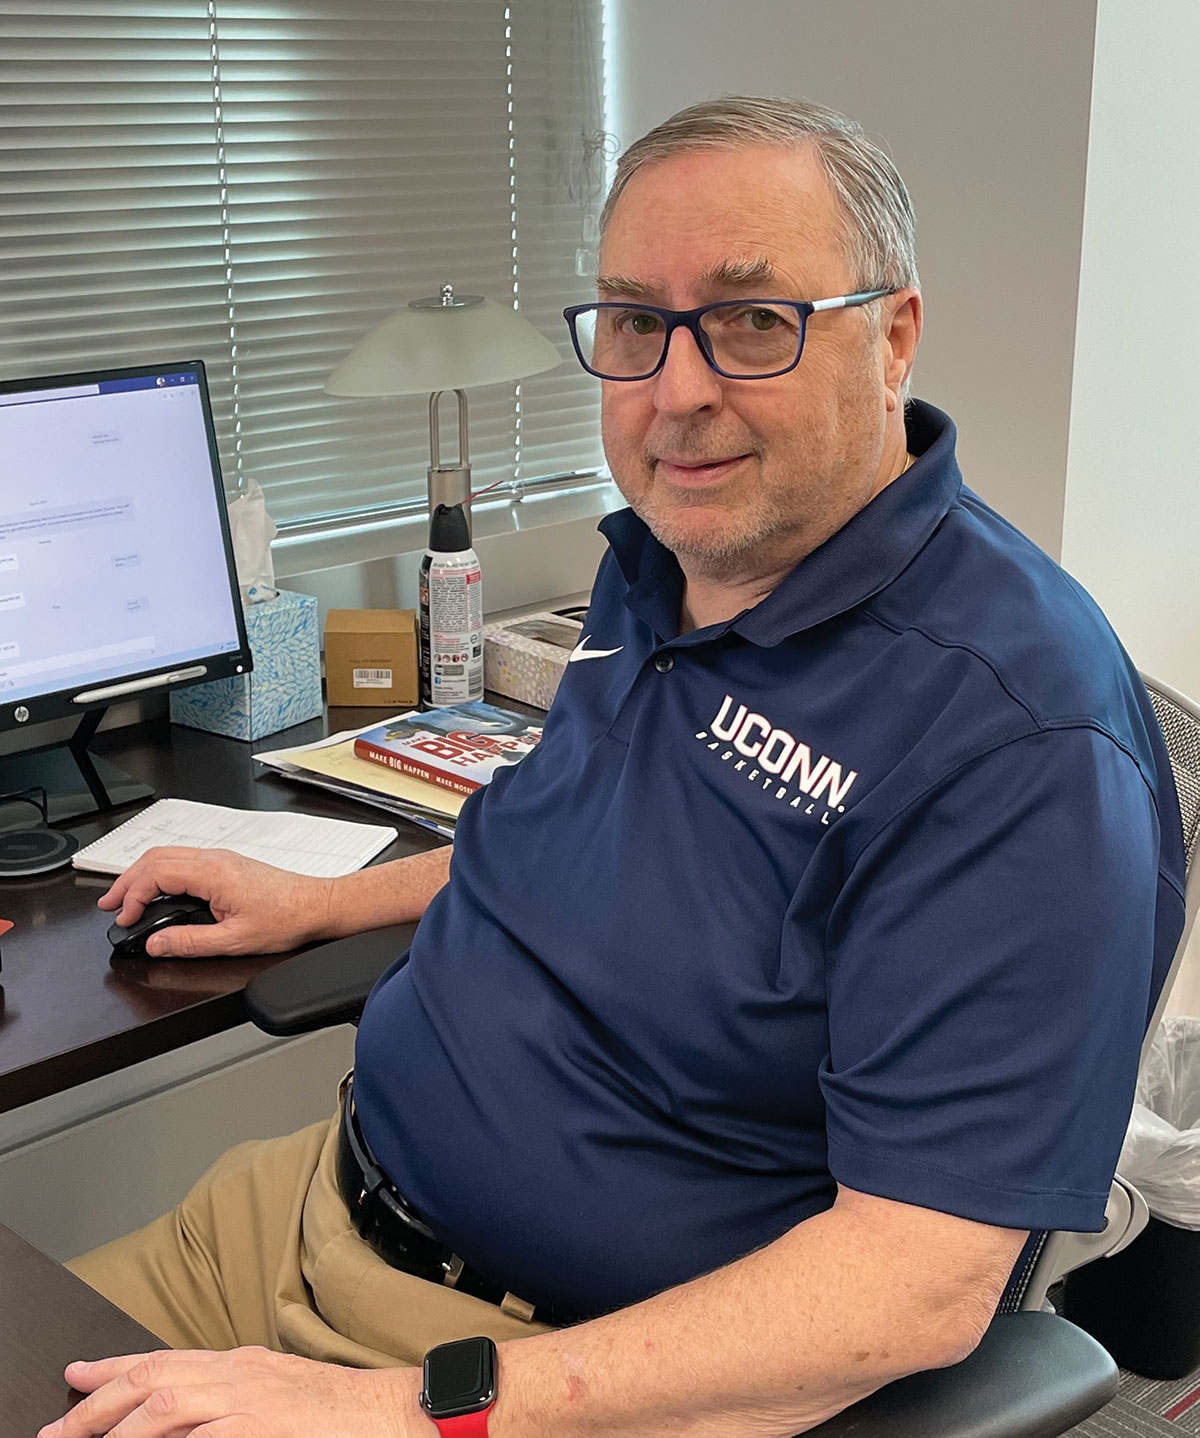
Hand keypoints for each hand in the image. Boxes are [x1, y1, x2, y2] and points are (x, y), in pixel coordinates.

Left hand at [39, 1346, 426, 1437]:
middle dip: (97, 1406)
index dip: (114, 1368)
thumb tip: (195, 1418)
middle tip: (58, 1429)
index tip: (76, 1377)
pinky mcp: (260, 1427)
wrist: (392, 1412)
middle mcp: (238, 1374)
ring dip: (117, 1430)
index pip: (165, 1358)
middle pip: (152, 1378)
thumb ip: (238, 1398)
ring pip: (163, 1404)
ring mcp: (248, 1400)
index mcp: (242, 1364)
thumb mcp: (280, 1394)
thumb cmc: (342, 1412)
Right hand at [97, 847, 337, 957]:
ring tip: (126, 897)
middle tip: (110, 904)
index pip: (156, 874)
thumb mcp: (234, 941)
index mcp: (213, 873)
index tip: (124, 918)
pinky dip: (161, 873)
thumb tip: (156, 944)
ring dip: (142, 875)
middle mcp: (215, 859)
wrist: (317, 905)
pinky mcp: (228, 865)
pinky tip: (158, 889)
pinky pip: (184, 860)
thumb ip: (190, 943)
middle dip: (127, 881)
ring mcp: (222, 859)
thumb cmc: (286, 918)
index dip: (133, 896)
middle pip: (155, 858)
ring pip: (168, 855)